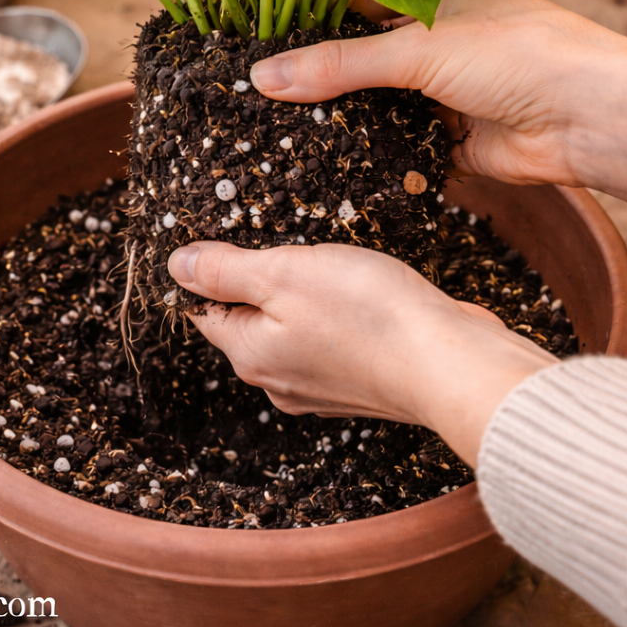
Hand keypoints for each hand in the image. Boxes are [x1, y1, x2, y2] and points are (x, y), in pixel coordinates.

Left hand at [168, 241, 555, 466]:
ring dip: (305, 296)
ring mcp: (323, 387)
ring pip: (293, 330)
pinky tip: (362, 294)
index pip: (207, 312)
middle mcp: (279, 381)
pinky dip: (339, 316)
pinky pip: (333, 341)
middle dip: (263, 281)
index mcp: (250, 356)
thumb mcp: (283, 273)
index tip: (235, 239)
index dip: (212, 272)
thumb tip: (176, 266)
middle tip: (293, 246)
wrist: (451, 362)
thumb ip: (226, 270)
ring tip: (332, 267)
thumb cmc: (368, 314)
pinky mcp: (362, 383)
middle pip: (249, 321)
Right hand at [251, 0, 626, 208]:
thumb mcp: (418, 50)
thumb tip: (262, 79)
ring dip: (338, 110)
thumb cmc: (518, 55)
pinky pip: (394, 137)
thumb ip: (338, 65)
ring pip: (374, 95)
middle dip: (315, 67)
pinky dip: (367, 147)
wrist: (591, 121)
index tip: (256, 29)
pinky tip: (321, 155)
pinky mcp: (447, 130)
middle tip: (255, 82)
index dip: (306, 8)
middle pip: (359, 46)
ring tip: (274, 121)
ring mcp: (441, 81)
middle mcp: (435, 28)